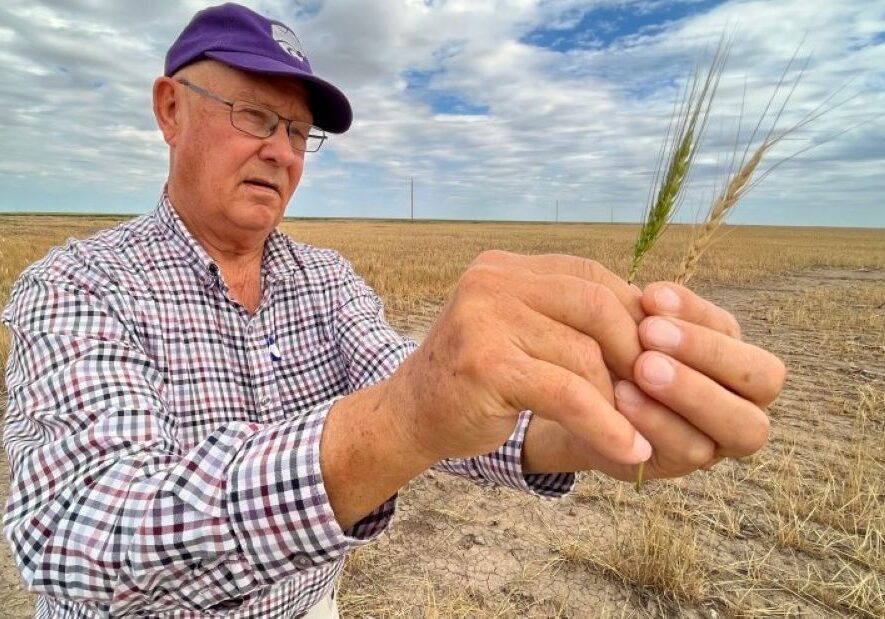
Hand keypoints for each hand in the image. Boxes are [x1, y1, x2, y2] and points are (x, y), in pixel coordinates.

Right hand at [385, 250, 650, 466]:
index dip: (631, 316)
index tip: (654, 358)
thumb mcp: (519, 335)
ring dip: (618, 399)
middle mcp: (491, 280)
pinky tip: (630, 449)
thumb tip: (655, 328)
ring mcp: (484, 317)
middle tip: (652, 395)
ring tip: (635, 429)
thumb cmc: (475, 382)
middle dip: (632, 354)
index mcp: (504, 268)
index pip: (589, 275)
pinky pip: (568, 393)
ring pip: (585, 353)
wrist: (409, 416)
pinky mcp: (486, 363)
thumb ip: (566, 320)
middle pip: (595, 305)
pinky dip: (606, 425)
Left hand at [600, 282, 783, 480]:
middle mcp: (745, 400)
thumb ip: (652, 316)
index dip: (697, 313)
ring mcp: (723, 440)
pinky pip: (689, 449)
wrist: (581, 406)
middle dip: (706, 352)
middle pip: (763, 379)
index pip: (736, 331)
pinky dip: (658, 421)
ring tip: (642, 368)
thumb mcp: (634, 331)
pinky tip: (623, 397)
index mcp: (734, 356)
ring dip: (691, 391)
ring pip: (741, 424)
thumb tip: (654, 297)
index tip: (651, 297)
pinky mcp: (686, 466)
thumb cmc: (620, 357)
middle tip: (650, 332)